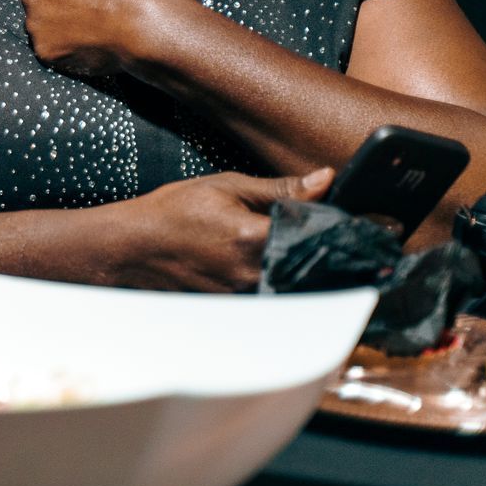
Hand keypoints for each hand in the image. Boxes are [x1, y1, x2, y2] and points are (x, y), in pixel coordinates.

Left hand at [15, 0, 176, 80]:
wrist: (142, 23)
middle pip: (31, 3)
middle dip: (48, 8)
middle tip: (75, 17)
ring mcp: (35, 24)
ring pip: (38, 28)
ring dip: (54, 31)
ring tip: (86, 33)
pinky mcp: (44, 50)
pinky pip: (49, 51)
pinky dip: (63, 52)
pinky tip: (86, 48)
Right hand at [109, 168, 333, 291]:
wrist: (131, 247)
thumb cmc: (171, 212)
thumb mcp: (224, 186)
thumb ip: (279, 188)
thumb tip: (326, 179)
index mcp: (252, 238)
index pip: (317, 237)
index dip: (338, 230)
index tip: (354, 227)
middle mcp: (252, 273)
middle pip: (309, 265)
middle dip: (322, 252)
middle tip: (335, 243)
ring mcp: (243, 295)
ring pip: (293, 283)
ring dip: (300, 267)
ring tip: (291, 252)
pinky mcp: (235, 306)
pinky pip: (271, 293)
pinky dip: (276, 279)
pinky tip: (265, 265)